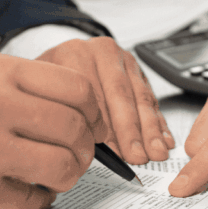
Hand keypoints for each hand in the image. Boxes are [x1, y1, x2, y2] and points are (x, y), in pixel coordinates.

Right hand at [0, 54, 108, 208]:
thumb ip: (29, 89)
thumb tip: (86, 110)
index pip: (78, 89)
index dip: (94, 112)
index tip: (92, 124)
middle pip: (75, 129)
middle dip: (84, 149)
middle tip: (76, 155)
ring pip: (63, 166)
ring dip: (67, 176)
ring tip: (52, 175)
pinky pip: (36, 197)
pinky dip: (38, 198)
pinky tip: (21, 188)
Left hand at [36, 37, 173, 163]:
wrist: (59, 61)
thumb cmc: (50, 83)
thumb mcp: (44, 93)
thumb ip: (59, 114)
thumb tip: (82, 147)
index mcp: (74, 54)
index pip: (93, 92)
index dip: (102, 125)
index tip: (111, 151)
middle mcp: (103, 53)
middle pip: (121, 95)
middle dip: (131, 131)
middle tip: (136, 155)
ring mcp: (124, 61)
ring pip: (141, 98)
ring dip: (150, 130)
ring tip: (155, 151)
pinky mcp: (139, 73)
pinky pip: (152, 100)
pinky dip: (159, 123)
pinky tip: (163, 139)